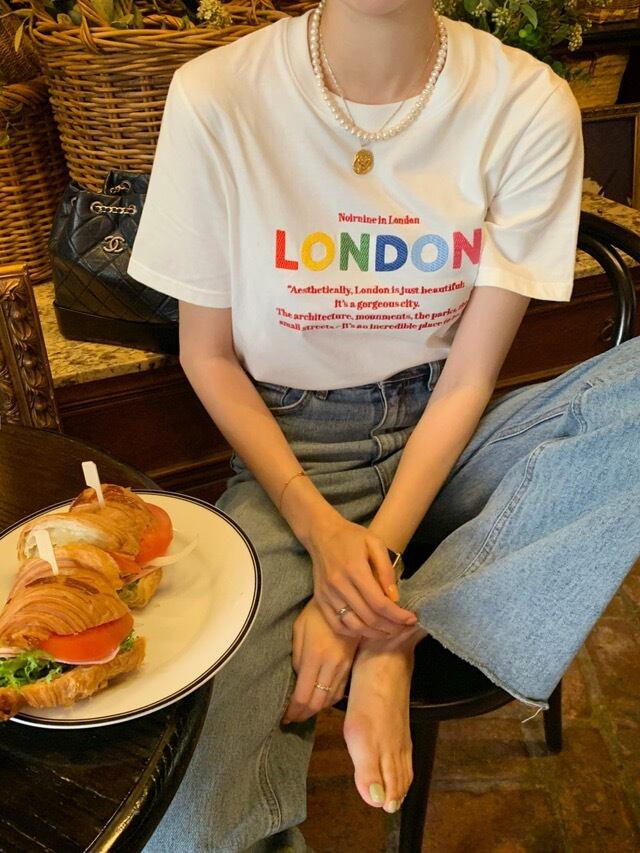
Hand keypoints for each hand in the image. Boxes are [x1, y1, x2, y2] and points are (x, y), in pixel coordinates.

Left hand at [282, 597, 357, 723]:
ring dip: (315, 710)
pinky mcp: (349, 666)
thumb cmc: (315, 614)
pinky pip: (339, 691)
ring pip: (329, 700)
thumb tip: (297, 678)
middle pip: (317, 702)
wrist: (345, 604)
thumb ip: (297, 656)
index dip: (293, 710)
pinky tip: (320, 702)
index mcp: (314, 656)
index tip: (285, 717)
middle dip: (303, 714)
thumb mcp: (299, 630)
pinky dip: (328, 701)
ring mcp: (342, 667)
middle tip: (293, 718)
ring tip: (304, 712)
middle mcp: (330, 666)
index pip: (302, 695)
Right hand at [307, 515, 416, 639]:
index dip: (397, 616)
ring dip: (374, 634)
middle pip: (368, 617)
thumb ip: (386, 569)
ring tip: (390, 632)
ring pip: (354, 625)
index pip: (379, 603)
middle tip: (404, 628)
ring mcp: (327, 595)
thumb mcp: (374, 543)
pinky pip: (337, 625)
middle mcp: (339, 585)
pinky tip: (368, 629)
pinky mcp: (320, 600)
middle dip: (390, 627)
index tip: (411, 619)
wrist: (321, 534)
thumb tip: (394, 597)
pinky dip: (354, 633)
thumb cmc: (351, 537)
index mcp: (354, 569)